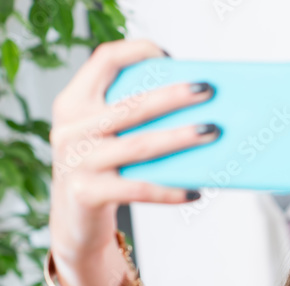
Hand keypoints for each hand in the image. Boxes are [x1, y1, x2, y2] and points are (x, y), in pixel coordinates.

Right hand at [49, 39, 218, 263]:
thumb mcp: (106, 137)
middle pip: (131, 105)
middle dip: (174, 96)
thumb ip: (132, 118)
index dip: (137, 52)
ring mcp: (76, 161)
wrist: (74, 222)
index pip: (103, 60)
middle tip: (208, 91)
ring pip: (140, 145)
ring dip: (180, 138)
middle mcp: (71, 128)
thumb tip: (196, 107)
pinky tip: (195, 192)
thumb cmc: (103, 171)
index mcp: (74, 103)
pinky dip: (170, 192)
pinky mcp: (86, 193)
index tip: (170, 58)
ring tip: (212, 133)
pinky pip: (138, 189)